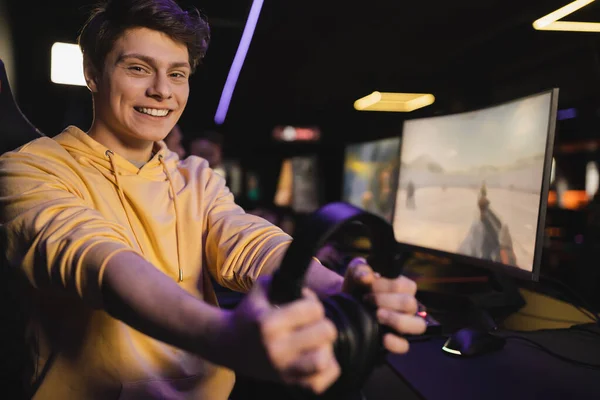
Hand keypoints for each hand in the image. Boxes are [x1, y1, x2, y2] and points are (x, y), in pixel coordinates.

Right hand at [223, 276, 339, 393]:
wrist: (227, 345)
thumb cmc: (248, 314)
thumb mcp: (260, 289)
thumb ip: (283, 280)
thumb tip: (306, 280)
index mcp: (268, 323)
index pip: (314, 309)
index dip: (312, 302)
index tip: (303, 304)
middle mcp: (276, 349)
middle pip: (326, 332)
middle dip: (321, 323)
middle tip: (311, 323)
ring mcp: (282, 370)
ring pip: (324, 360)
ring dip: (325, 347)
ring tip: (315, 341)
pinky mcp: (287, 383)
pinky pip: (319, 382)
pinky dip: (325, 370)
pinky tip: (316, 357)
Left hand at [342, 258, 425, 353]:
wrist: (345, 303)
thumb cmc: (356, 285)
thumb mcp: (355, 272)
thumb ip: (360, 269)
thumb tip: (367, 276)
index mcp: (403, 287)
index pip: (405, 285)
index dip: (385, 285)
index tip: (368, 286)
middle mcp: (408, 305)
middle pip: (410, 304)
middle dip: (386, 301)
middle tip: (367, 299)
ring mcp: (404, 323)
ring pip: (418, 325)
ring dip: (397, 320)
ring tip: (377, 315)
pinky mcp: (395, 340)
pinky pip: (404, 346)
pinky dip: (395, 343)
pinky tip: (383, 338)